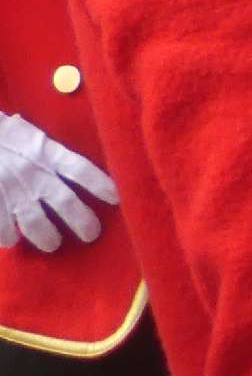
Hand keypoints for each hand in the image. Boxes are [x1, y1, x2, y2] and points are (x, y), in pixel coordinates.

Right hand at [0, 113, 114, 253]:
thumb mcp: (21, 132)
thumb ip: (40, 148)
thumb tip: (58, 161)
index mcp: (43, 150)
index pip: (81, 169)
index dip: (100, 185)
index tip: (116, 198)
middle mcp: (32, 172)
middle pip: (66, 203)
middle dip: (82, 222)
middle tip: (91, 234)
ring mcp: (10, 189)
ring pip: (35, 223)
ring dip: (47, 236)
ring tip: (52, 243)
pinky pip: (2, 229)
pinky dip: (6, 237)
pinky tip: (9, 241)